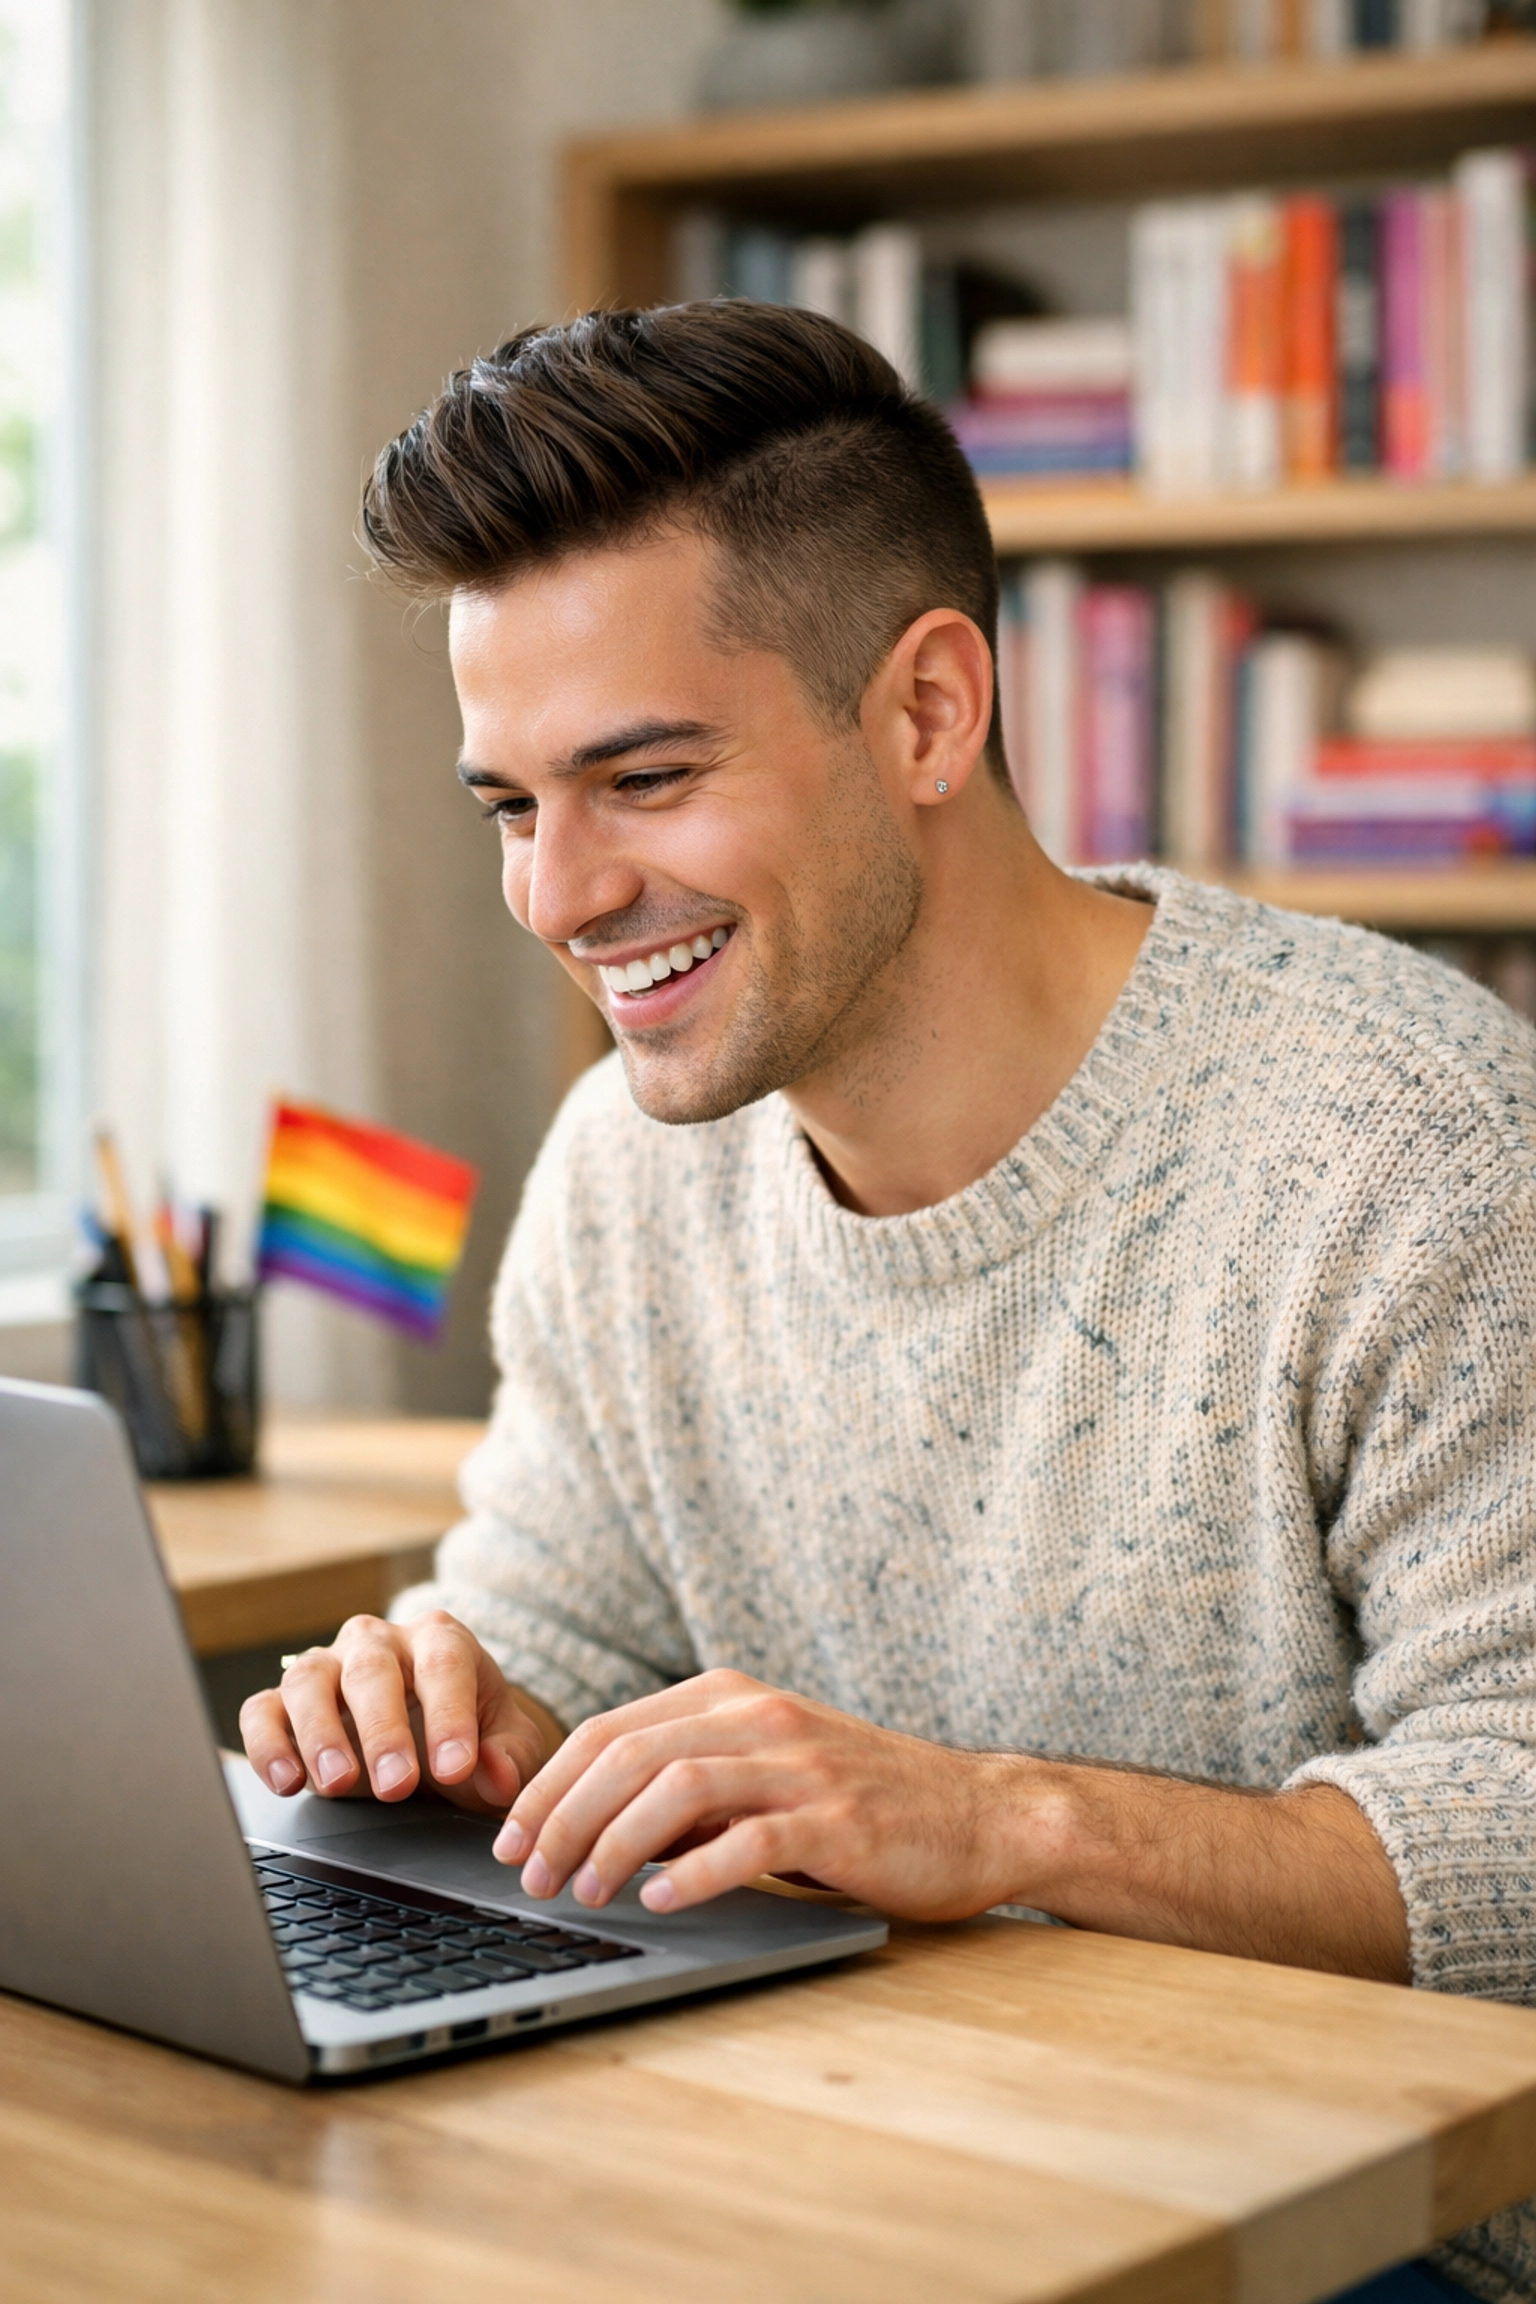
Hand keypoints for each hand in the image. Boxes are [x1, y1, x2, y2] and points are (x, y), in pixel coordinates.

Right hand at [239, 1610, 558, 1815]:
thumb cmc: (474, 1736)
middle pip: (372, 1670)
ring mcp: (328, 1666)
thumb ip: (508, 1758)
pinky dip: (267, 1744)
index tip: (456, 1768)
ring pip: (309, 1681)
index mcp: (440, 1640)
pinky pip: (262, 1711)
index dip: (450, 1715)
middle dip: (383, 1729)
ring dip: (320, 1733)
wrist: (434, 1743)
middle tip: (396, 1785)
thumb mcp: (507, 1747)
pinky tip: (286, 1783)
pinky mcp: (285, 1702)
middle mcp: (378, 1642)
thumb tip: (496, 1776)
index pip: (444, 1664)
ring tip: (338, 1784)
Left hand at [491, 1668, 1019, 1919]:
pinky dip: (693, 1871)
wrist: (978, 1816)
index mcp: (732, 1698)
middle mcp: (759, 1719)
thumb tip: (596, 1828)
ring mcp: (799, 1766)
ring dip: (613, 1843)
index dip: (549, 1784)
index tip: (512, 1836)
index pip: (611, 1729)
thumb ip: (692, 1786)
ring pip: (675, 1787)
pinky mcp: (837, 1821)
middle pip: (627, 1753)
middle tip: (530, 1874)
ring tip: (582, 1891)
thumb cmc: (864, 1803)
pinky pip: (748, 1840)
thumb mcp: (766, 1774)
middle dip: (562, 1816)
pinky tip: (661, 1901)